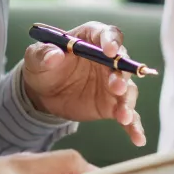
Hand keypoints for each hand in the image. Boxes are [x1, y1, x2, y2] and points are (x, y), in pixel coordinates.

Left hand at [22, 21, 145, 145]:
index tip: (110, 51)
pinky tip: (138, 138)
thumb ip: (43, 54)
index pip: (108, 34)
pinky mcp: (113, 105)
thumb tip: (55, 55)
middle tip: (117, 87)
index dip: (112, 41)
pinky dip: (134, 127)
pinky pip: (128, 115)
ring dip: (128, 102)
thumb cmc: (43, 67)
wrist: (44, 94)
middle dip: (122, 76)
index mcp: (91, 39)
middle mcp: (108, 60)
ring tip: (124, 116)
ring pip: (128, 91)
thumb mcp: (35, 58)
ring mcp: (113, 84)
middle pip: (123, 64)